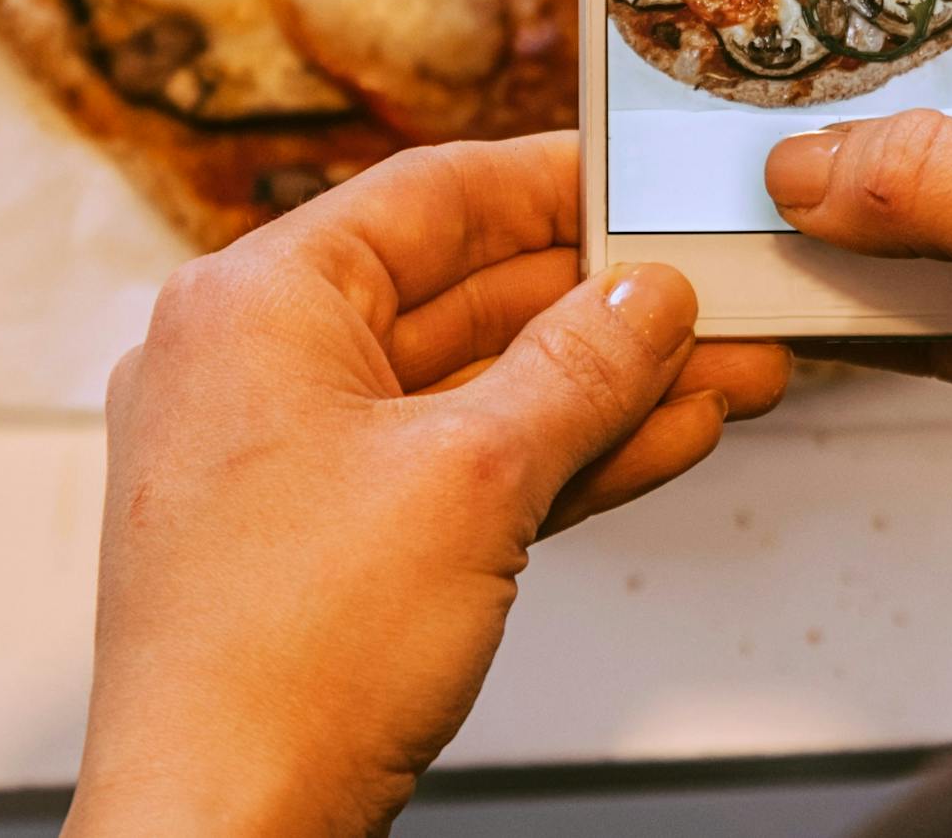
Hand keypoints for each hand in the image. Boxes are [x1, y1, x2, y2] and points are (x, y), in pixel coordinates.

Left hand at [67, 133, 789, 837]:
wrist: (224, 835)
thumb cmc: (278, 666)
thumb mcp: (474, 479)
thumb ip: (580, 369)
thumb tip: (646, 297)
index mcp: (254, 306)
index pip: (432, 196)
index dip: (556, 182)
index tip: (645, 179)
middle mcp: (255, 369)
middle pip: (464, 293)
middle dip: (606, 305)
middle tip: (717, 292)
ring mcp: (286, 464)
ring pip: (476, 391)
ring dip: (604, 387)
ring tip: (727, 370)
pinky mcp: (324, 549)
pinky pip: (458, 469)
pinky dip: (554, 457)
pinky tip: (659, 442)